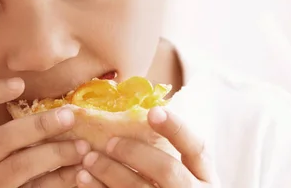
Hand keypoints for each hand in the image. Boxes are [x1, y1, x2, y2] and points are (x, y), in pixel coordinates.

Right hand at [0, 78, 89, 187]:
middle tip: (69, 116)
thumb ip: (8, 128)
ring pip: (21, 166)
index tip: (20, 83)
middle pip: (4, 138)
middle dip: (40, 125)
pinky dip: (60, 180)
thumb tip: (54, 103)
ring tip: (83, 147)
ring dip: (56, 153)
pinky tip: (79, 172)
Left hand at [75, 107, 218, 187]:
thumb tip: (143, 111)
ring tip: (88, 160)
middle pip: (167, 171)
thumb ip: (172, 153)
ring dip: (110, 172)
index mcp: (206, 178)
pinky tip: (83, 180)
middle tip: (109, 142)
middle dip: (135, 153)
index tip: (153, 111)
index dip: (176, 128)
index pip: (197, 148)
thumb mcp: (187, 176)